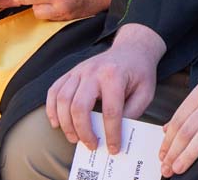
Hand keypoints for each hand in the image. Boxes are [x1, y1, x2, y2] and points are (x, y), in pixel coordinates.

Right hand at [46, 24, 163, 153]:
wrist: (131, 49)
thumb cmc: (139, 72)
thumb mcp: (145, 92)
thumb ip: (132, 112)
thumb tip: (116, 134)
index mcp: (115, 75)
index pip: (110, 111)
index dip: (111, 133)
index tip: (113, 148)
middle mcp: (93, 71)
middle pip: (79, 107)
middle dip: (83, 131)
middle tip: (91, 145)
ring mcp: (79, 71)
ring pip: (62, 100)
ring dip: (66, 124)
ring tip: (75, 138)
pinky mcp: (70, 73)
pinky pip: (54, 91)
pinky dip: (52, 110)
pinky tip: (58, 123)